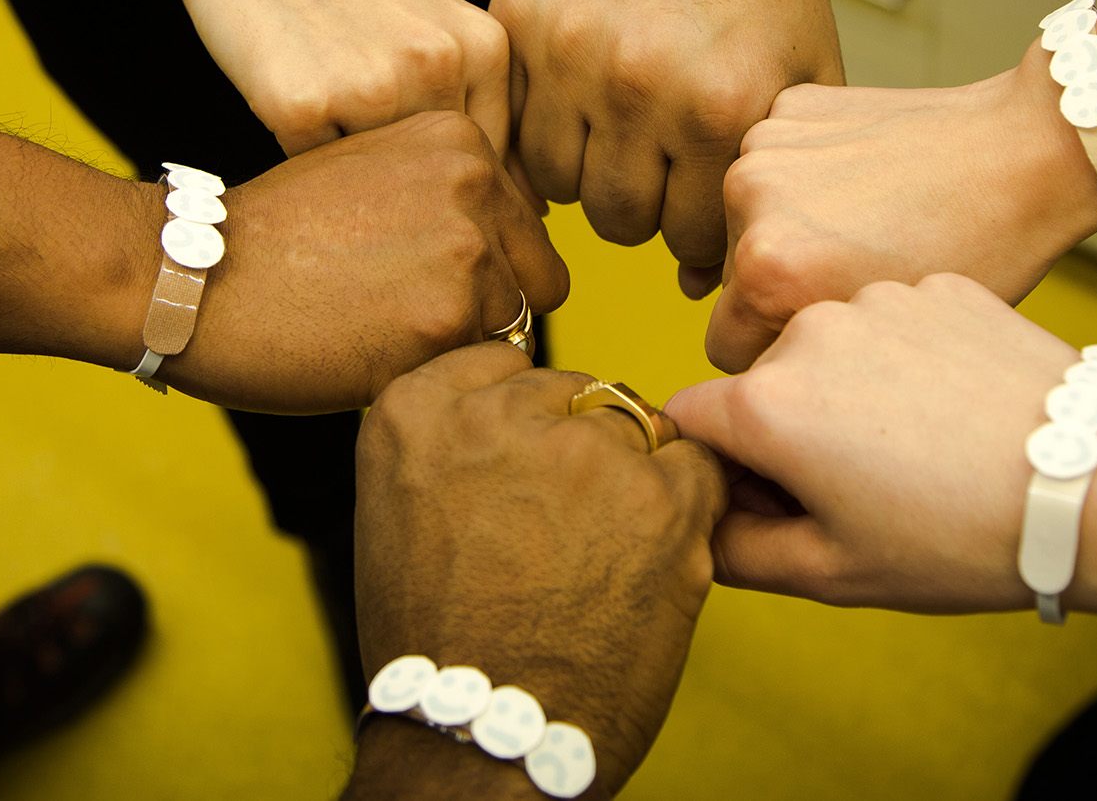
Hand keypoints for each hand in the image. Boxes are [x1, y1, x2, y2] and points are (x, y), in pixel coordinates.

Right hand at [150, 0, 511, 156]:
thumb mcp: (437, 34)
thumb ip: (481, 108)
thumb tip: (532, 215)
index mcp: (484, 48)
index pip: (496, 163)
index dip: (455, 177)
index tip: (419, 152)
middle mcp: (440, 66)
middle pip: (436, 178)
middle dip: (404, 179)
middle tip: (358, 125)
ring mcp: (373, 85)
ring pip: (378, 183)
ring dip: (354, 170)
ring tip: (331, 104)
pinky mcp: (303, 103)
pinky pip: (314, 174)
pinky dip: (302, 155)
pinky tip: (293, 99)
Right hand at [161, 112, 567, 412]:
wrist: (192, 277)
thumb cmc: (276, 235)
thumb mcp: (374, 170)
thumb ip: (452, 194)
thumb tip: (527, 253)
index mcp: (461, 136)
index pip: (526, 230)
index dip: (479, 268)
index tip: (411, 276)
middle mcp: (476, 181)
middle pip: (537, 282)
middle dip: (485, 309)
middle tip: (397, 311)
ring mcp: (466, 249)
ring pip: (510, 333)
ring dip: (457, 347)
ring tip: (376, 329)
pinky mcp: (446, 319)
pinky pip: (475, 372)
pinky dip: (432, 377)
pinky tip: (367, 353)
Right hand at [351, 345, 726, 795]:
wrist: (488, 733)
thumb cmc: (443, 638)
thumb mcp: (401, 509)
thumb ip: (452, 438)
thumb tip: (518, 403)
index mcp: (415, 409)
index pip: (504, 363)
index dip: (526, 419)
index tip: (523, 470)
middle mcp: (494, 413)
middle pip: (574, 390)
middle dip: (581, 446)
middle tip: (569, 527)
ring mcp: (581, 449)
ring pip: (636, 423)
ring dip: (634, 475)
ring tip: (605, 555)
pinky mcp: (658, 494)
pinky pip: (695, 464)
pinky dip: (687, 505)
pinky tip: (649, 558)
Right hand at [493, 0, 842, 280]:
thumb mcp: (801, 78)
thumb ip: (762, 182)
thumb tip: (701, 286)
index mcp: (720, 107)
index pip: (692, 240)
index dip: (700, 236)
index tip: (700, 207)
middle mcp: (641, 86)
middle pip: (621, 225)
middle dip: (644, 212)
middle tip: (656, 171)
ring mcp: (571, 51)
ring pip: (557, 187)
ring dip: (587, 176)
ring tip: (616, 138)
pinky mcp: (519, 17)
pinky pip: (512, 125)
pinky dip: (540, 131)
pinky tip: (574, 109)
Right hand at [668, 273, 1089, 611]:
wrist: (1093, 482)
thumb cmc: (962, 538)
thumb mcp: (835, 573)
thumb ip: (740, 551)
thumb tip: (703, 526)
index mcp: (768, 403)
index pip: (689, 420)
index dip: (719, 467)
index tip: (771, 496)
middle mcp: (808, 329)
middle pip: (761, 381)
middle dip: (787, 427)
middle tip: (862, 486)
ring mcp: (877, 299)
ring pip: (829, 347)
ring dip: (847, 388)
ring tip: (921, 445)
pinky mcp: (937, 285)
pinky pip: (892, 323)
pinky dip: (907, 359)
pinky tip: (956, 406)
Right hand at [707, 62, 1096, 372]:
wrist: (1025, 152)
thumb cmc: (980, 253)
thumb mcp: (887, 338)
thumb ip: (807, 357)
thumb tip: (760, 371)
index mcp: (768, 270)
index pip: (725, 348)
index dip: (777, 355)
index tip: (826, 340)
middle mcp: (750, 201)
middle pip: (733, 281)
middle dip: (779, 286)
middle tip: (853, 274)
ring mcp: (766, 144)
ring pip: (748, 221)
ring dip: (787, 227)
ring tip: (865, 223)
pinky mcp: (788, 106)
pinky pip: (774, 166)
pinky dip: (805, 176)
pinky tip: (866, 179)